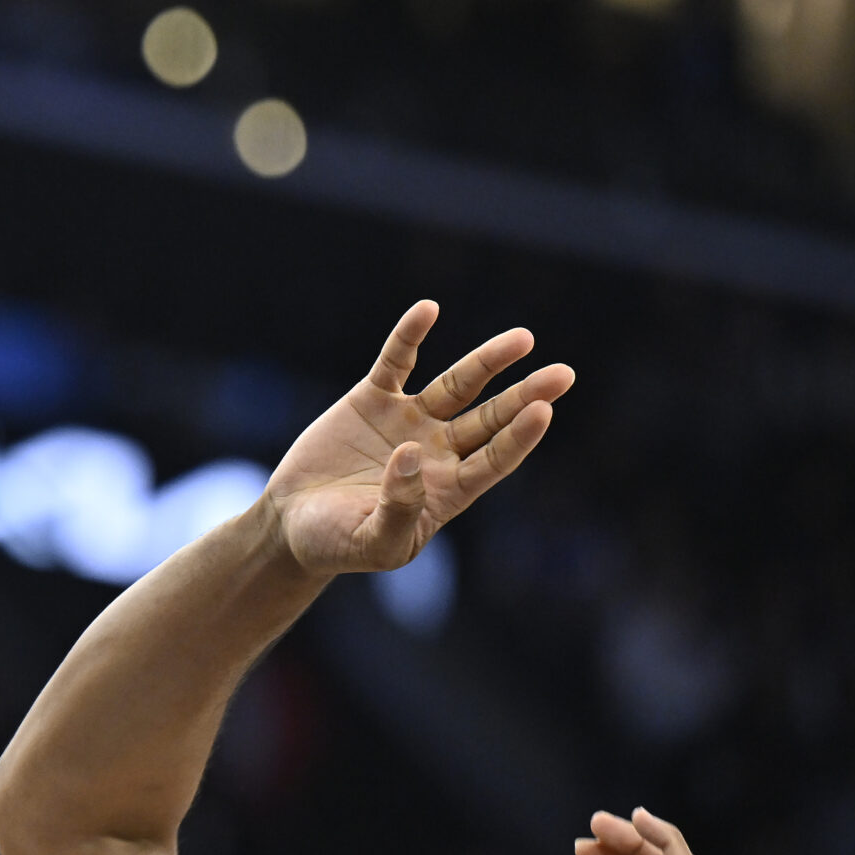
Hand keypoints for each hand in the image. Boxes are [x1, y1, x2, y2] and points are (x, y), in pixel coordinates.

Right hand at [264, 300, 568, 576]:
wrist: (292, 524)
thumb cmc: (338, 546)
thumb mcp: (373, 544)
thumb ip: (399, 509)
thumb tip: (412, 454)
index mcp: (448, 490)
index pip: (494, 460)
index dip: (519, 437)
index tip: (542, 411)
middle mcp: (438, 451)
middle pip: (490, 418)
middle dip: (524, 395)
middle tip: (562, 375)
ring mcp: (409, 421)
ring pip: (457, 384)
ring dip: (488, 361)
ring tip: (524, 339)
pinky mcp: (374, 399)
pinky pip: (397, 362)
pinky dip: (410, 336)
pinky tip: (428, 309)